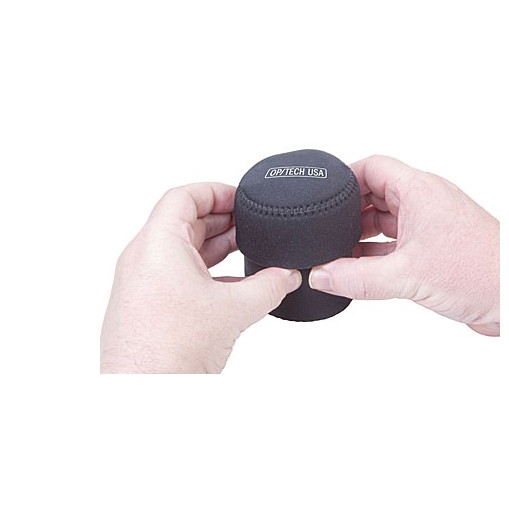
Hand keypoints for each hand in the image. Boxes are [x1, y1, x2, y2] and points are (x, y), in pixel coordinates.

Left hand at [100, 183, 301, 372]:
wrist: (144, 398)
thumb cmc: (171, 352)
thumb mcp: (235, 310)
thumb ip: (270, 286)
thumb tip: (288, 275)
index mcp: (157, 245)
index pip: (183, 196)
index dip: (216, 191)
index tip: (241, 199)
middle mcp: (142, 259)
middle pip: (183, 221)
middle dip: (221, 220)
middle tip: (251, 224)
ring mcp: (141, 283)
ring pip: (181, 249)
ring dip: (214, 246)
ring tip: (245, 249)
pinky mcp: (146, 305)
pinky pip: (176, 274)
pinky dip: (204, 270)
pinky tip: (232, 284)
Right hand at [309, 156, 498, 334]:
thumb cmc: (483, 271)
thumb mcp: (408, 275)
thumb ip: (358, 278)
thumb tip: (321, 275)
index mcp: (420, 190)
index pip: (372, 166)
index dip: (345, 178)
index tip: (322, 197)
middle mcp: (425, 202)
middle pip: (376, 194)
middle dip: (349, 213)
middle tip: (326, 231)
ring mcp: (430, 226)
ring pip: (386, 221)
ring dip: (363, 236)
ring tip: (338, 253)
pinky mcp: (435, 250)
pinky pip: (396, 244)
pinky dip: (377, 254)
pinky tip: (360, 270)